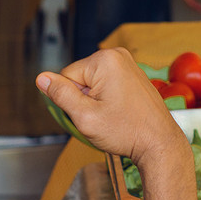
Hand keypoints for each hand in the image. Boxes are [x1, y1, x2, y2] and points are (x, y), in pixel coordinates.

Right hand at [36, 47, 186, 162]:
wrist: (159, 143)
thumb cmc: (126, 132)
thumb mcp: (84, 116)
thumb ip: (60, 95)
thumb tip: (41, 78)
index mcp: (104, 60)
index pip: (66, 76)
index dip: (72, 100)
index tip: (89, 114)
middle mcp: (117, 56)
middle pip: (80, 78)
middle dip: (84, 100)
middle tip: (103, 118)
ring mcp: (128, 64)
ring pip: (93, 84)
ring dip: (96, 101)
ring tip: (113, 117)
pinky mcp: (134, 75)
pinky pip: (108, 85)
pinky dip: (108, 100)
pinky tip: (120, 114)